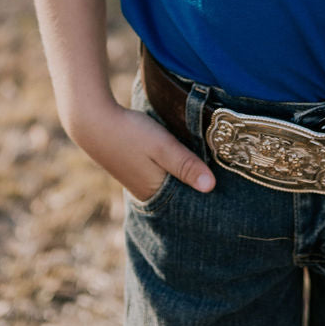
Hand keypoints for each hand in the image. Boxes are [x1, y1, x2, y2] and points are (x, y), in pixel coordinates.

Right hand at [67, 97, 216, 200]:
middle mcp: (148, 193)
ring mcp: (142, 181)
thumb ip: (185, 165)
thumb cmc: (131, 133)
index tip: (230, 195)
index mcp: (155, 193)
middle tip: (229, 185)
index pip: (188, 204)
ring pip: (173, 184)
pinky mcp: (138, 169)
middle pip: (181, 196)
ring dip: (189, 178)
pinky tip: (188, 161)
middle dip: (200, 190)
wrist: (94, 121)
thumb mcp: (163, 147)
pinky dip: (177, 170)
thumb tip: (211, 187)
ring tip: (213, 171)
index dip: (206, 198)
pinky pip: (165, 175)